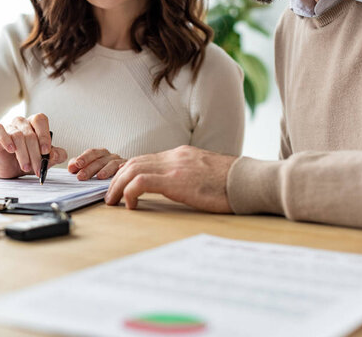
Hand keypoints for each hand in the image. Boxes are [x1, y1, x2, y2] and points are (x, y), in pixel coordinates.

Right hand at [0, 113, 66, 178]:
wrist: (10, 168)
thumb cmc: (29, 159)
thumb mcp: (46, 160)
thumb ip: (56, 156)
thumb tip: (54, 154)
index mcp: (35, 124)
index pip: (40, 120)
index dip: (44, 135)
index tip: (46, 152)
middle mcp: (23, 122)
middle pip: (30, 134)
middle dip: (35, 154)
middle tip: (38, 168)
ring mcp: (9, 126)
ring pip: (17, 136)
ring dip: (23, 154)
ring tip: (26, 167)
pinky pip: (0, 131)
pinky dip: (6, 141)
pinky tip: (11, 150)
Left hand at [68, 148, 125, 180]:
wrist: (130, 172)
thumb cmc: (106, 170)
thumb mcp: (91, 167)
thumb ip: (80, 165)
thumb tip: (71, 167)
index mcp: (101, 154)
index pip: (91, 153)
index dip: (83, 158)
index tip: (76, 165)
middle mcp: (110, 156)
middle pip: (99, 159)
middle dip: (90, 168)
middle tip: (81, 176)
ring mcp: (120, 162)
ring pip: (111, 164)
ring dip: (105, 170)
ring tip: (99, 176)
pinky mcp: (128, 168)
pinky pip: (125, 168)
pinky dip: (121, 169)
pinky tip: (119, 172)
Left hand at [105, 145, 236, 212]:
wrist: (251, 180)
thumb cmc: (235, 183)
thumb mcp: (207, 174)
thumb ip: (190, 176)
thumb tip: (181, 188)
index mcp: (181, 155)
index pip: (145, 159)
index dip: (128, 174)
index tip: (120, 188)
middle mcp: (175, 156)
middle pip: (134, 162)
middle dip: (116, 179)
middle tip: (110, 196)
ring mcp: (175, 165)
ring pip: (132, 169)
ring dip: (118, 186)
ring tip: (113, 202)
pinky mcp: (176, 179)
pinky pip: (141, 181)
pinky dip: (130, 192)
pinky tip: (131, 205)